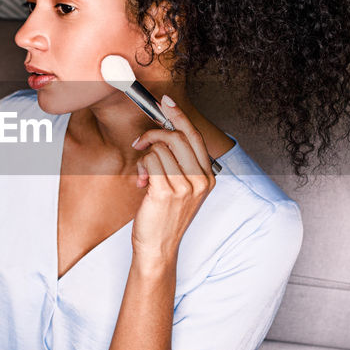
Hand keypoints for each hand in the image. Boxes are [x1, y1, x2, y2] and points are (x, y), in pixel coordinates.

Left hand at [129, 95, 215, 267]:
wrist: (158, 247)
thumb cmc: (165, 217)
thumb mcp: (181, 188)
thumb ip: (178, 162)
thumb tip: (165, 133)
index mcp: (208, 176)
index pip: (195, 136)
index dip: (179, 115)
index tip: (166, 101)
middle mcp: (200, 180)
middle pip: (177, 137)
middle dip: (154, 133)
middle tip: (141, 141)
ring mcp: (185, 186)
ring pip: (161, 148)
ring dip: (146, 156)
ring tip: (144, 174)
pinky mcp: (166, 191)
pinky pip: (151, 161)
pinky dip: (142, 167)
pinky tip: (142, 181)